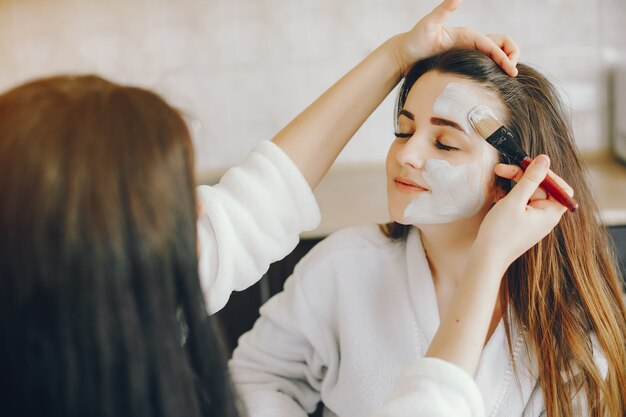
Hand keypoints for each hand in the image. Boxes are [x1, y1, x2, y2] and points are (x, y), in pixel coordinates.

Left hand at [392, 0, 518, 76]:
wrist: (405, 53)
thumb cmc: (415, 39)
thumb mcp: (428, 24)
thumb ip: (443, 11)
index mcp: (467, 35)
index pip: (492, 46)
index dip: (503, 57)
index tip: (511, 71)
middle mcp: (470, 42)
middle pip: (500, 47)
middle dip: (509, 58)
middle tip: (512, 74)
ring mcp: (468, 52)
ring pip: (494, 57)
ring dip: (503, 65)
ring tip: (507, 79)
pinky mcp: (463, 62)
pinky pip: (484, 66)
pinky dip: (492, 71)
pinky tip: (492, 83)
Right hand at [474, 155, 572, 267]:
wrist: (486, 259)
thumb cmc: (500, 233)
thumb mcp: (514, 201)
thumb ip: (530, 179)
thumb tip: (544, 159)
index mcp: (550, 213)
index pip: (560, 187)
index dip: (547, 174)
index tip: (530, 165)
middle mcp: (545, 217)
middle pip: (542, 188)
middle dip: (524, 175)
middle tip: (502, 168)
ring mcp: (533, 221)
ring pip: (530, 193)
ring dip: (516, 183)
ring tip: (498, 175)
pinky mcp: (522, 223)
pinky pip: (522, 203)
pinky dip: (512, 194)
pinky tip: (499, 193)